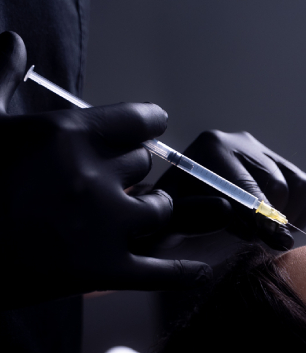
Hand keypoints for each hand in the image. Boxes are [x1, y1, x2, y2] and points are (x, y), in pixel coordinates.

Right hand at [0, 31, 211, 307]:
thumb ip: (0, 77)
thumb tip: (14, 42)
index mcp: (69, 136)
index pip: (136, 121)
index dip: (148, 122)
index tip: (153, 124)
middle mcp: (96, 177)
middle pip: (146, 164)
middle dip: (139, 168)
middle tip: (128, 175)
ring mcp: (105, 226)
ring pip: (159, 209)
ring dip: (156, 207)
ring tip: (148, 207)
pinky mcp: (104, 270)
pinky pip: (158, 272)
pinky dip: (182, 273)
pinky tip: (201, 271)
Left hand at [155, 130, 305, 249]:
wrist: (184, 217)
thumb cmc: (174, 224)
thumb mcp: (166, 226)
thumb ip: (189, 218)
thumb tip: (226, 209)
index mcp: (210, 148)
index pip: (245, 186)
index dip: (257, 220)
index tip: (268, 243)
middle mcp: (240, 142)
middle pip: (276, 188)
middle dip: (266, 222)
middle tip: (253, 242)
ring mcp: (265, 152)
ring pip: (298, 188)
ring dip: (286, 218)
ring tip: (261, 234)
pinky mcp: (283, 165)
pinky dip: (302, 213)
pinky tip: (275, 225)